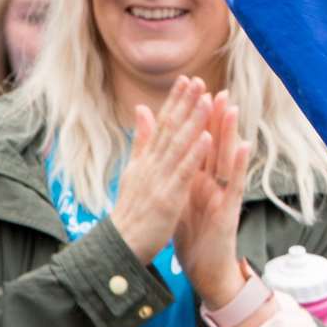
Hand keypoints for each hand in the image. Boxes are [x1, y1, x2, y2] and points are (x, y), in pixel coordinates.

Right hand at [113, 78, 212, 263]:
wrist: (120, 247)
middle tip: (198, 80)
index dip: (175, 101)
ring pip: (178, 146)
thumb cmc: (131, 211)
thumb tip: (142, 109)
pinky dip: (194, 153)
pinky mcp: (167, 197)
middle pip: (170, 130)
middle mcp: (151, 166)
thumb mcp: (134, 171)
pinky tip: (207, 137)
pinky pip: (183, 172)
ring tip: (206, 99)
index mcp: (145, 161)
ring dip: (193, 121)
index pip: (162, 125)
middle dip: (185, 103)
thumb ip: (141, 141)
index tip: (187, 79)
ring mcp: (158, 180)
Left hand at [174, 91, 250, 306]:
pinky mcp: (229, 209)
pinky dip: (239, 164)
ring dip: (230, 132)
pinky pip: (236, 183)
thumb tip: (165, 153)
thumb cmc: (193, 234)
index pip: (198, 143)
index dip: (195, 119)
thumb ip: (174, 172)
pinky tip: (245, 145)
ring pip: (228, 157)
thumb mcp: (178, 198)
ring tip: (232, 106)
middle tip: (218, 89)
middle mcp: (213, 181)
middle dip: (216, 117)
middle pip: (215, 144)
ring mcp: (223, 193)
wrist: (204, 269)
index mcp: (197, 178)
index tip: (192, 94)